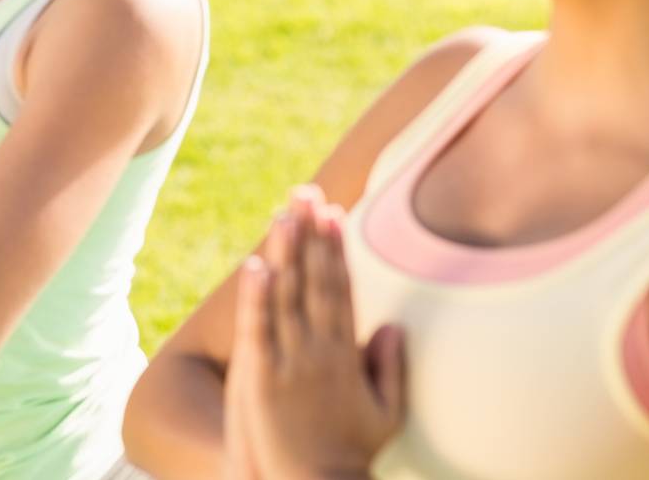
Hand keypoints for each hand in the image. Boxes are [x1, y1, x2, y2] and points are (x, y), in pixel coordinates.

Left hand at [224, 188, 405, 479]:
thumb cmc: (350, 455)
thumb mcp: (385, 413)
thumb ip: (390, 368)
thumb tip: (394, 326)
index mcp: (348, 355)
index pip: (342, 290)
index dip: (336, 249)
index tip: (333, 213)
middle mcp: (321, 351)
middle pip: (315, 282)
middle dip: (311, 236)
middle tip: (307, 194)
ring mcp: (290, 363)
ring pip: (287, 297)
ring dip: (285, 252)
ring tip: (283, 213)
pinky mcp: (261, 378)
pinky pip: (257, 329)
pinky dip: (256, 296)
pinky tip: (255, 265)